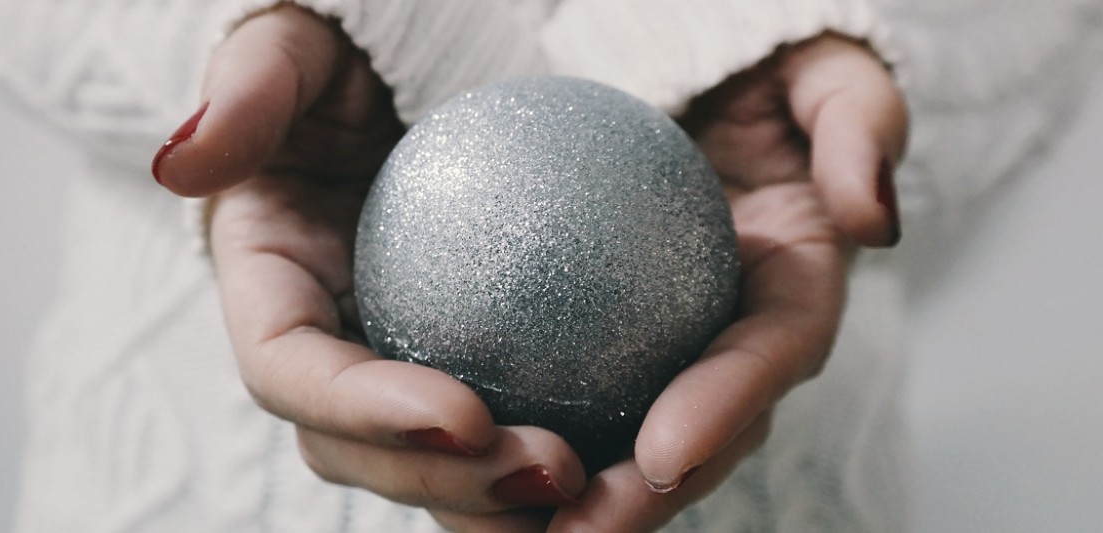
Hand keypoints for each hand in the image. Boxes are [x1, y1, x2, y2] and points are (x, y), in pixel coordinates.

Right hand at [153, 5, 584, 516]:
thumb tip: (181, 164)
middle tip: (553, 470)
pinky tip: (629, 458)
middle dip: (447, 479)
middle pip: (361, 450)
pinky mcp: (460, 365)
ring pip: (431, 466)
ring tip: (595, 487)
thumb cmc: (354, 52)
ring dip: (501, 499)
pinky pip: (502, 428)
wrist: (418, 79)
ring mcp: (391, 365)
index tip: (465, 412)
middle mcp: (324, 345)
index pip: (290, 371)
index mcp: (270, 285)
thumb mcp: (299, 43)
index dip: (362, 410)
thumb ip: (251, 91)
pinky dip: (558, 455)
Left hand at [440, 33, 907, 531]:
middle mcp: (733, 331)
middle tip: (580, 528)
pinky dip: (513, 435)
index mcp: (795, 278)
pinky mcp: (599, 343)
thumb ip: (857, 122)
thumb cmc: (752, 60)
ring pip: (626, 439)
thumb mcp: (817, 66)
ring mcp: (668, 344)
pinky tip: (455, 458)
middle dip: (647, 496)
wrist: (681, 72)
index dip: (727, 406)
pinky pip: (557, 396)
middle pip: (702, 433)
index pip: (773, 352)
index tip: (663, 452)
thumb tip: (870, 217)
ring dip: (575, 494)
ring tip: (507, 526)